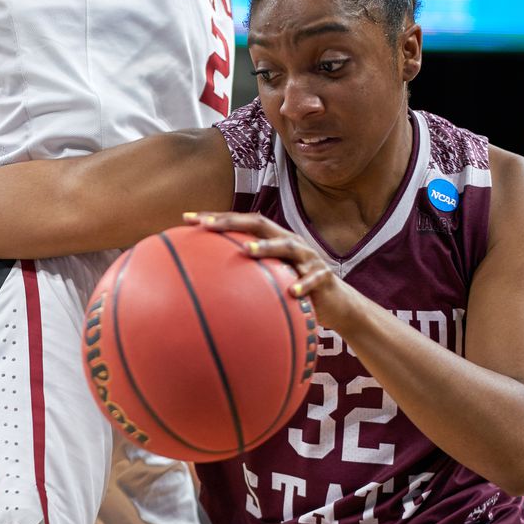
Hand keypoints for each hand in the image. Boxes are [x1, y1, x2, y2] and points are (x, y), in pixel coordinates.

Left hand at [185, 211, 360, 330]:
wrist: (337, 305)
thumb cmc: (294, 291)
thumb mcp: (269, 281)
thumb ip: (245, 276)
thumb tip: (204, 287)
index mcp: (273, 240)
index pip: (241, 223)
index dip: (215, 218)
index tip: (186, 219)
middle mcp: (290, 242)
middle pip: (260, 223)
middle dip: (232, 222)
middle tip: (208, 226)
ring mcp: (308, 257)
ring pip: (287, 247)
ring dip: (267, 247)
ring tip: (247, 251)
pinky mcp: (324, 276)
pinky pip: (312, 279)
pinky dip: (302, 285)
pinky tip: (292, 293)